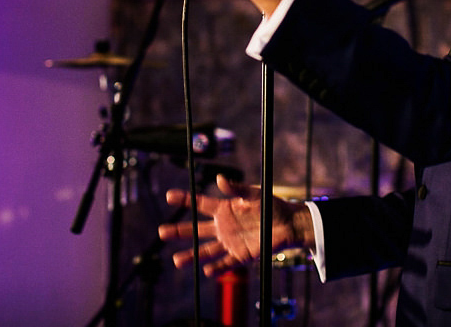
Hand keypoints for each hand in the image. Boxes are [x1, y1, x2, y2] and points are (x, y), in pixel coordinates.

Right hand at [158, 174, 313, 276]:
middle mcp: (223, 226)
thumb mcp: (254, 194)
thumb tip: (219, 179)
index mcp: (224, 209)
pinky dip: (216, 268)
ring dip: (192, 255)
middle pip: (196, 230)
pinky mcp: (241, 255)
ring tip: (177, 261)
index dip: (185, 200)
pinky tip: (205, 271)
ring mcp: (230, 242)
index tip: (169, 196)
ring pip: (206, 250)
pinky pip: (226, 262)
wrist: (288, 224)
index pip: (200, 204)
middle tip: (162, 232)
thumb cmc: (271, 206)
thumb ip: (236, 188)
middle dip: (179, 232)